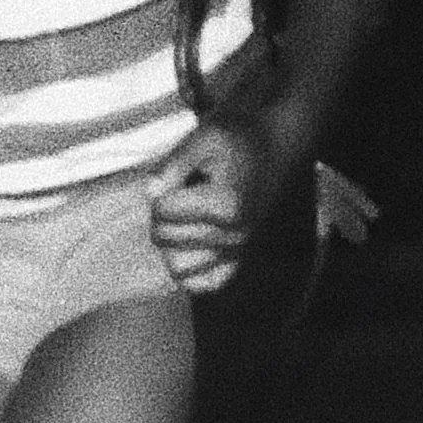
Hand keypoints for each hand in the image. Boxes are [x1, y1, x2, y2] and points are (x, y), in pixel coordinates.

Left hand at [146, 116, 294, 294]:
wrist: (271, 147)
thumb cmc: (235, 139)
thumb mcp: (201, 137)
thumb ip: (172, 165)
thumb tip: (152, 194)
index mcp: (226, 205)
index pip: (161, 209)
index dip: (162, 186)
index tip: (184, 172)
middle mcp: (234, 235)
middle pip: (164, 238)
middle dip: (162, 213)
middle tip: (182, 191)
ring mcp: (237, 251)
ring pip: (177, 267)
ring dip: (170, 242)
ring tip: (185, 217)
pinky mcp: (238, 261)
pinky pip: (202, 285)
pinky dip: (189, 269)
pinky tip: (189, 245)